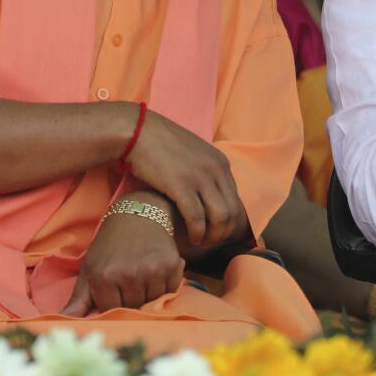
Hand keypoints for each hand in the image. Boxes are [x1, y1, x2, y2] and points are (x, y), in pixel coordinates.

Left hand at [63, 191, 183, 315]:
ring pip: (153, 300)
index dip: (113, 300)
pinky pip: (171, 289)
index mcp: (105, 277)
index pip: (112, 310)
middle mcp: (129, 275)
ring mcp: (152, 270)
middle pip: (134, 307)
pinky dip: (167, 284)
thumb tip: (63, 321)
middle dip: (131, 298)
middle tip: (129, 277)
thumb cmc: (109, 246)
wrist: (137, 215)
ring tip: (143, 273)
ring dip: (149, 292)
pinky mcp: (171, 264)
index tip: (114, 286)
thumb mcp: (89, 269)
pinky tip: (157, 270)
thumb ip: (78, 300)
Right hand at [124, 112, 246, 248]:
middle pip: (233, 212)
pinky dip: (197, 233)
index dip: (230, 223)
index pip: (237, 201)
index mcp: (221, 163)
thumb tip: (210, 198)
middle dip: (224, 233)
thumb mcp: (193, 155)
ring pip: (220, 218)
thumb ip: (205, 173)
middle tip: (211, 243)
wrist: (138, 132)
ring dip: (212, 236)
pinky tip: (191, 238)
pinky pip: (197, 218)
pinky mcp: (181, 186)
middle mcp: (216, 169)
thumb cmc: (161, 145)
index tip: (218, 233)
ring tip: (201, 242)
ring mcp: (200, 177)